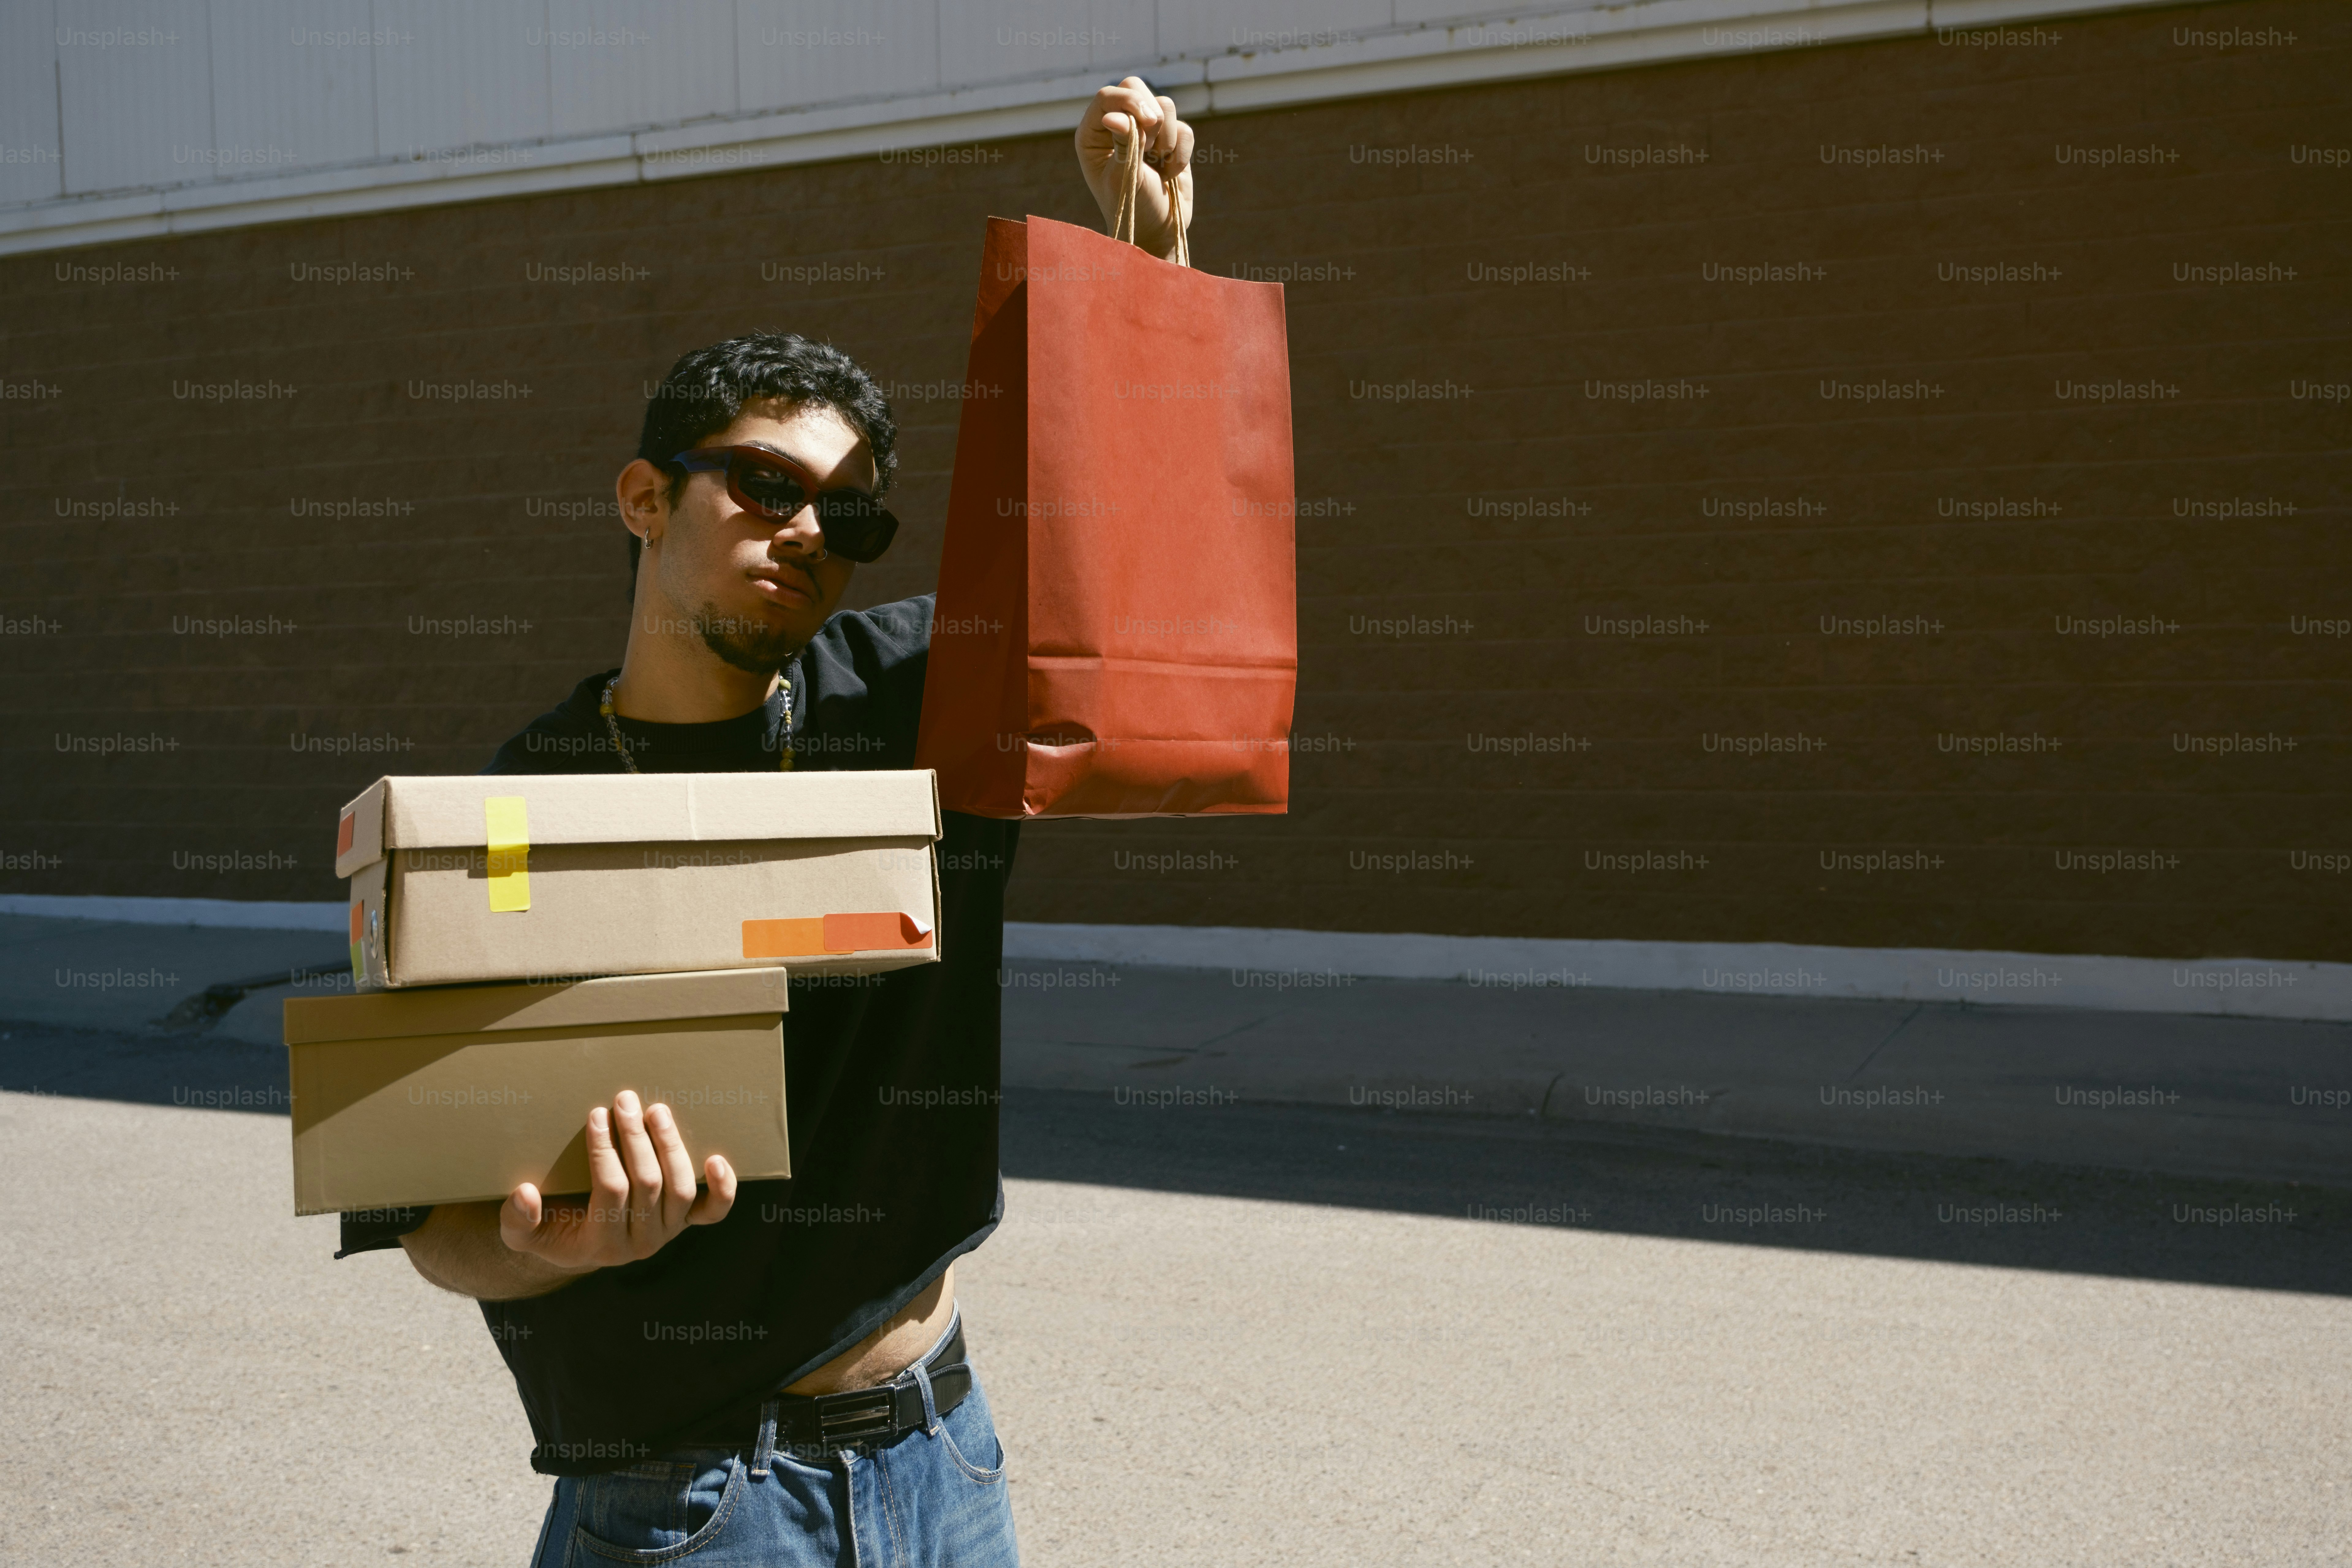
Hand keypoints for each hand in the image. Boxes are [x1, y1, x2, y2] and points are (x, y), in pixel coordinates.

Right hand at [497, 1090, 736, 1273]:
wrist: (579, 1247)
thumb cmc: (550, 1231)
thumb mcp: (522, 1233)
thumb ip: (517, 1220)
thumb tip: (525, 1194)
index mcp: (601, 1244)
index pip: (610, 1190)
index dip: (604, 1151)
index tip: (595, 1115)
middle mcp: (641, 1242)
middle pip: (648, 1184)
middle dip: (635, 1138)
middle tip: (625, 1100)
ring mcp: (668, 1232)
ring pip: (680, 1189)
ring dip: (670, 1146)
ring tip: (656, 1111)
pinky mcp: (686, 1222)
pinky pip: (713, 1210)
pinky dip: (722, 1187)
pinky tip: (716, 1158)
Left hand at [1075, 76, 1194, 259]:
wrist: (1157, 231)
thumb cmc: (1132, 209)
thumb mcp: (1124, 179)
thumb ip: (1123, 145)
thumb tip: (1113, 117)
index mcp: (1093, 134)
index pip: (1108, 97)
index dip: (1130, 102)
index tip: (1148, 122)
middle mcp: (1117, 126)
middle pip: (1136, 88)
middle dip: (1150, 117)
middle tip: (1151, 146)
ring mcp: (1146, 131)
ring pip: (1165, 105)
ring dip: (1167, 139)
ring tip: (1158, 166)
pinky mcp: (1171, 140)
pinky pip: (1184, 128)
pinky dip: (1181, 153)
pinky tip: (1170, 173)